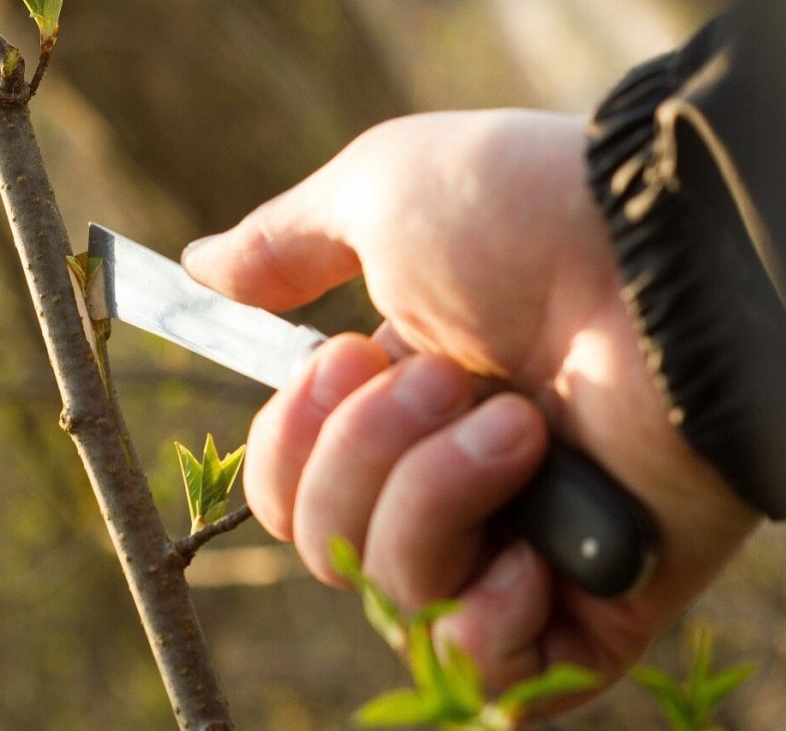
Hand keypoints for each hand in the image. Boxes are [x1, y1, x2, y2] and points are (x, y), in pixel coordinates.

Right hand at [182, 110, 758, 696]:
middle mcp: (448, 485)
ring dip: (435, 496)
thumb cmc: (529, 211)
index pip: (288, 492)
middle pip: (324, 547)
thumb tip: (197, 268)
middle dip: (364, 456)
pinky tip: (526, 554)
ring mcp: (519, 548)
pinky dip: (486, 622)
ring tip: (519, 426)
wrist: (672, 252)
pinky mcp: (595, 609)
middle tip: (449, 377)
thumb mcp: (378, 195)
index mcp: (398, 408)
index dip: (286, 445)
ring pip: (395, 599)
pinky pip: (492, 674)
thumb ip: (284, 244)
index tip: (345, 359)